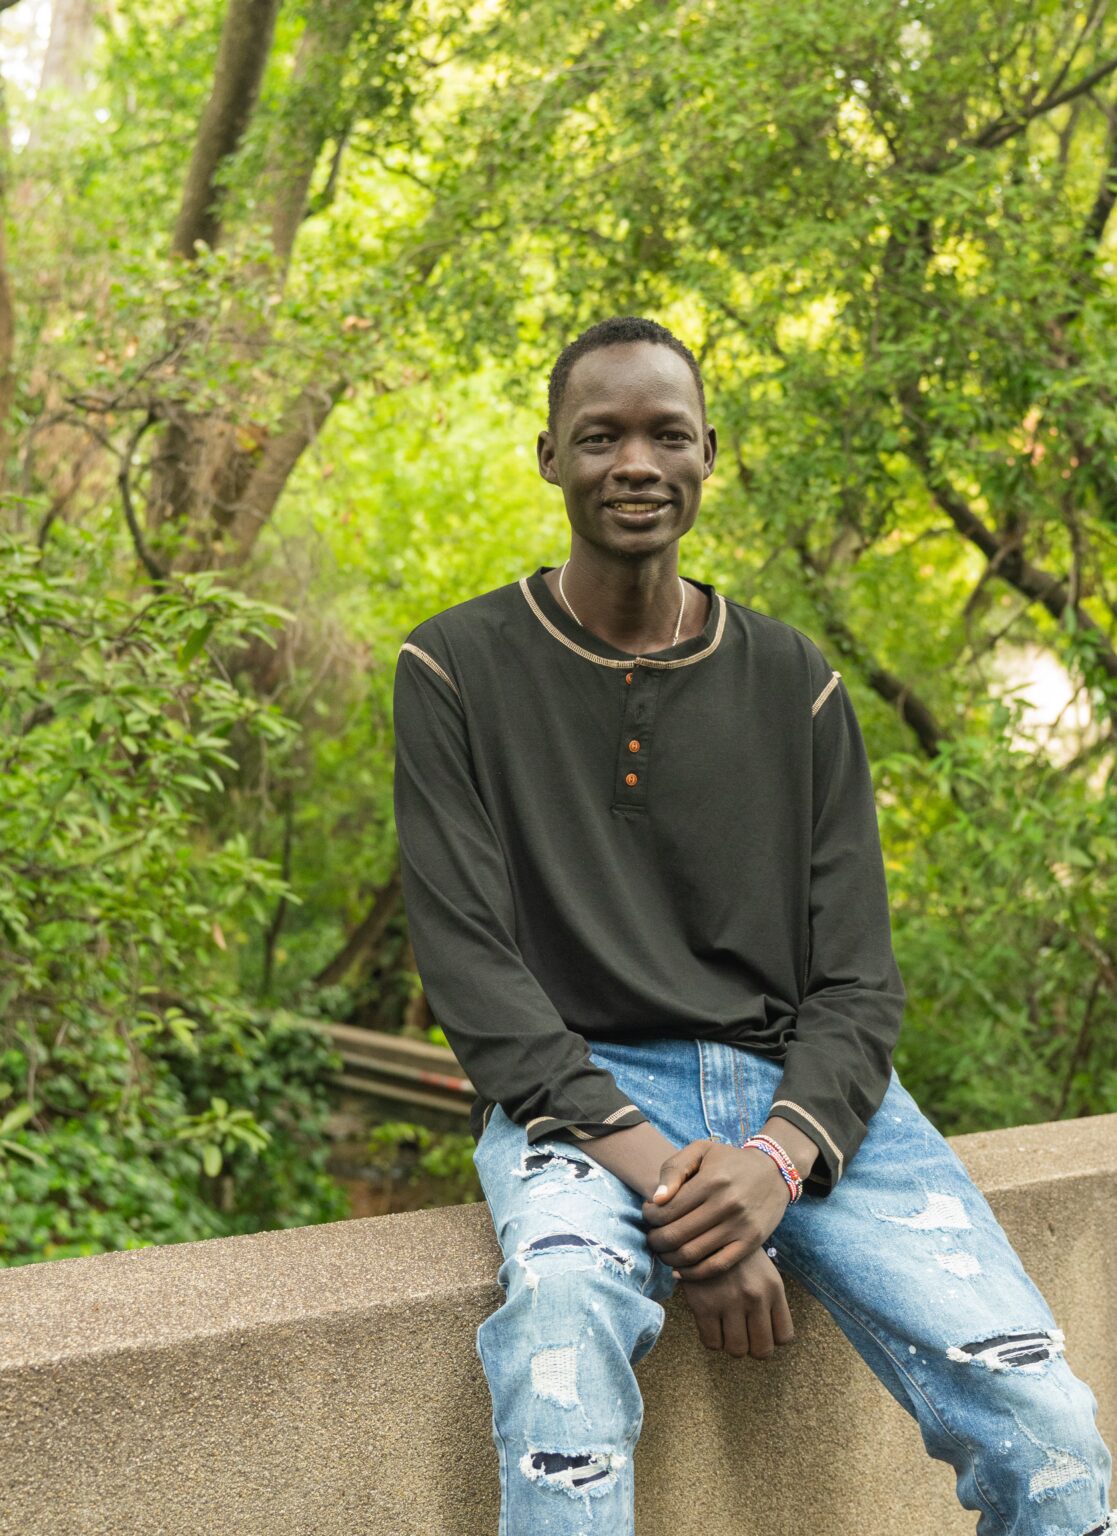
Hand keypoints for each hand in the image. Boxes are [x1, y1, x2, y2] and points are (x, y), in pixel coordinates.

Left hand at [640, 1137, 789, 1280]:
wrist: (774, 1172)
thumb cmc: (729, 1161)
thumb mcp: (701, 1151)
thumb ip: (674, 1169)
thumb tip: (656, 1199)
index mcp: (711, 1180)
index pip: (667, 1209)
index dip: (649, 1217)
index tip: (648, 1215)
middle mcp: (726, 1204)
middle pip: (676, 1235)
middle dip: (655, 1240)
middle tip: (651, 1238)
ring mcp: (740, 1226)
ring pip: (692, 1254)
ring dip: (669, 1258)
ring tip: (663, 1252)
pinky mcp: (750, 1243)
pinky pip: (716, 1267)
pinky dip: (693, 1274)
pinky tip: (680, 1270)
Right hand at [679, 1245, 794, 1359]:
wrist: (703, 1229)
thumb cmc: (736, 1255)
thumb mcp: (763, 1270)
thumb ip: (770, 1299)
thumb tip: (770, 1334)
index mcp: (773, 1288)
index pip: (784, 1336)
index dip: (771, 1338)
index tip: (760, 1330)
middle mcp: (755, 1297)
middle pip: (762, 1350)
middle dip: (752, 1347)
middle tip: (742, 1334)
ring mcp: (730, 1302)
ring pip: (737, 1350)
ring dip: (731, 1344)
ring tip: (725, 1329)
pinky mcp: (704, 1305)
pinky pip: (712, 1343)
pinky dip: (711, 1339)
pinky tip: (710, 1324)